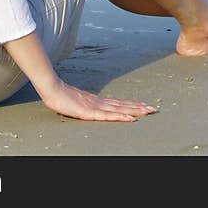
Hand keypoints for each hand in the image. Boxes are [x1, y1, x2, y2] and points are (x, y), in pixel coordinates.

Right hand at [40, 78, 156, 121]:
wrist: (53, 89)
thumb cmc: (62, 96)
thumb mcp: (77, 102)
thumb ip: (85, 105)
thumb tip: (89, 108)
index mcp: (98, 101)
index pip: (119, 103)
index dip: (132, 104)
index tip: (144, 105)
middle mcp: (100, 103)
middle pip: (123, 105)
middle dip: (139, 107)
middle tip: (153, 109)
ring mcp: (96, 107)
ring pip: (120, 110)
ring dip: (135, 111)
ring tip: (147, 111)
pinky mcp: (90, 112)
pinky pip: (109, 116)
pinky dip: (121, 117)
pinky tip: (130, 119)